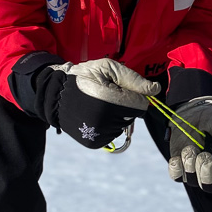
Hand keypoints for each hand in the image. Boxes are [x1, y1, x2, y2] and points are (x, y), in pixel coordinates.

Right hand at [43, 59, 160, 148]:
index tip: (117, 88)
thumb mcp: (108, 68)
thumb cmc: (85, 76)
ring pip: (123, 125)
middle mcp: (105, 121)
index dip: (132, 94)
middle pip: (133, 116)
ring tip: (98, 105)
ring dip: (116, 116)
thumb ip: (133, 79)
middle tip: (106, 95)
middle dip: (125, 105)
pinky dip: (108, 125)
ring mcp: (99, 134)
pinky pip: (113, 134)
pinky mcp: (94, 142)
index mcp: (110, 101)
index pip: (140, 105)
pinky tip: (95, 115)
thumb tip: (155, 90)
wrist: (56, 93)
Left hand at [167, 96, 211, 194]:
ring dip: (191, 164)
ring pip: (192, 181)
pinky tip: (182, 152)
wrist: (195, 111)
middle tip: (205, 155)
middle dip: (206, 172)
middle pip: (209, 188)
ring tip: (192, 147)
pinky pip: (176, 176)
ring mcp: (194, 172)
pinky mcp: (179, 167)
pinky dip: (177, 165)